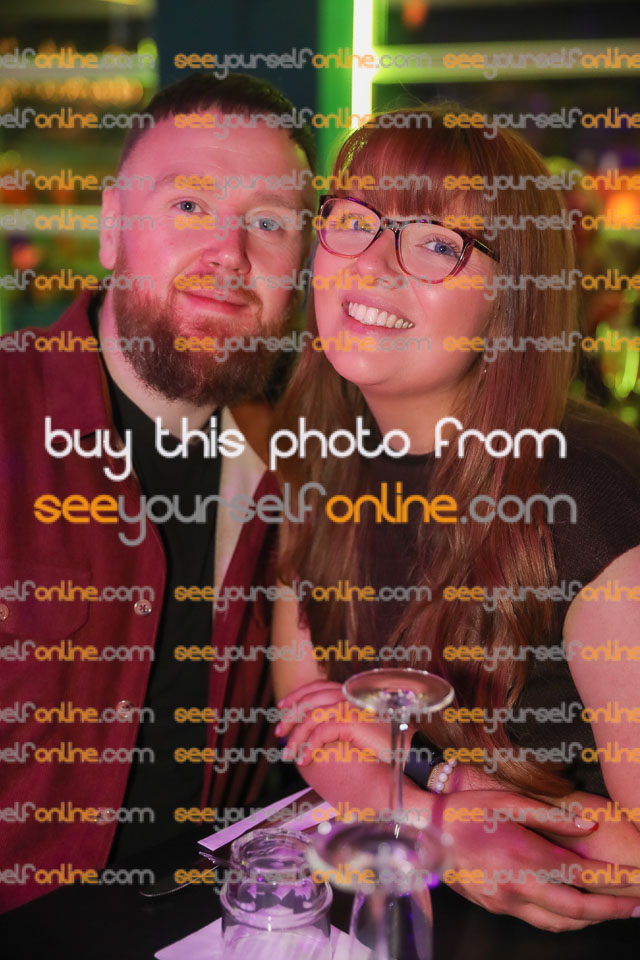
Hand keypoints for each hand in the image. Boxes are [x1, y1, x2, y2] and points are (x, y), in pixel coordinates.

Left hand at [276, 680, 416, 765]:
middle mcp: (348, 695)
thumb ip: (341, 722)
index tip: (282, 708)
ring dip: (296, 736)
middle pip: (309, 699)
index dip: (297, 695)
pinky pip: (321, 732)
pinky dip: (309, 746)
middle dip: (290, 716)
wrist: (408, 750)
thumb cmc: (385, 743)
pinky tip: (304, 759)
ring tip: (288, 754)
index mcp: (350, 692)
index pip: (317, 686)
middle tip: (279, 734)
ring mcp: (349, 706)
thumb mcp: (360, 728)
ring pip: (311, 717)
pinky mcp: (351, 721)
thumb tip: (316, 730)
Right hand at [437, 789, 639, 929]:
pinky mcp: (497, 907)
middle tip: (638, 906)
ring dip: (591, 920)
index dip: (615, 880)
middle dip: (613, 910)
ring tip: (613, 912)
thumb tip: (588, 825)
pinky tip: (572, 912)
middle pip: (578, 909)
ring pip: (560, 922)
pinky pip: (539, 921)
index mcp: (525, 855)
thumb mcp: (508, 801)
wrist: (423, 833)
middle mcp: (519, 885)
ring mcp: (507, 901)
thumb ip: (551, 816)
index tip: (637, 879)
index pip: (582, 875)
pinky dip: (563, 920)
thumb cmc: (464, 811)